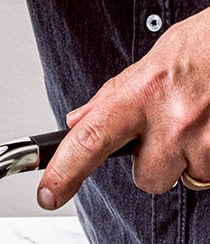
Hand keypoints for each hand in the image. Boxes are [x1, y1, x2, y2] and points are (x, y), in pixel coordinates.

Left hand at [39, 6, 209, 207]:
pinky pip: (207, 176)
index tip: (49, 193)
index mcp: (140, 94)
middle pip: (146, 179)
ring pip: (183, 179)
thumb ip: (111, 99)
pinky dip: (206, 160)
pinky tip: (207, 131)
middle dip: (151, 164)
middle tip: (163, 134)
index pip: (90, 140)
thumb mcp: (146, 67)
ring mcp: (203, 138)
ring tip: (193, 125)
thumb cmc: (199, 49)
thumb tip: (77, 123)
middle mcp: (172, 120)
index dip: (65, 172)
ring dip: (185, 161)